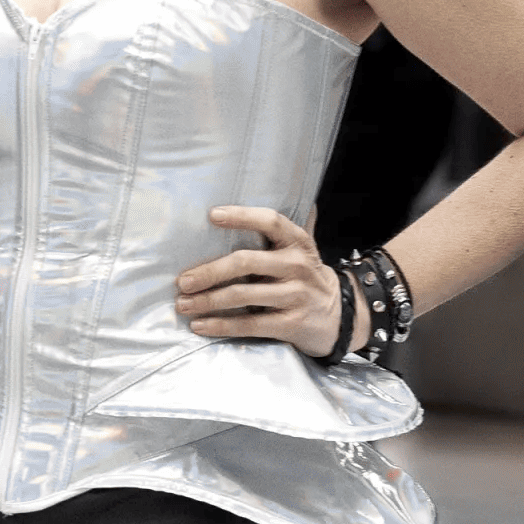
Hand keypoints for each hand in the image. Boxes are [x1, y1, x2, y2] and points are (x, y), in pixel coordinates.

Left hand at [175, 205, 350, 356]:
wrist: (341, 317)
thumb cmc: (304, 277)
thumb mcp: (299, 251)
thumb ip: (277, 230)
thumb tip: (253, 198)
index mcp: (297, 242)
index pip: (270, 221)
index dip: (242, 216)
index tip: (212, 215)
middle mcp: (297, 266)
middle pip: (245, 261)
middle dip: (209, 271)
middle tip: (182, 281)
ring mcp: (296, 295)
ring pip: (242, 295)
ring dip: (207, 301)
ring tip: (182, 304)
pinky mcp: (292, 323)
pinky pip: (250, 324)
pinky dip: (220, 325)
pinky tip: (199, 325)